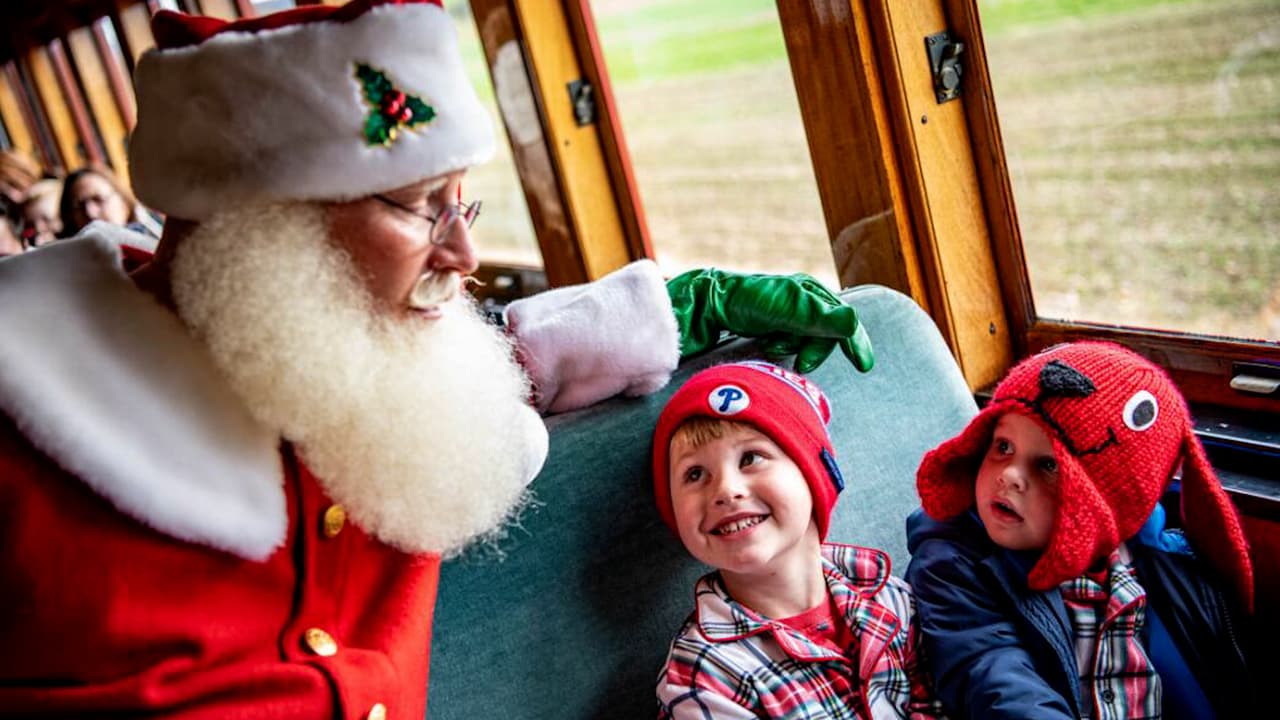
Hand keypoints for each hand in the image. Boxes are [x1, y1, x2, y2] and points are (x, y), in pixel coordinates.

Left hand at [666, 268, 873, 372]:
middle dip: (816, 350)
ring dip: (796, 349)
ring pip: (808, 341)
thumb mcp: (788, 311)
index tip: (863, 367)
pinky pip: (790, 342)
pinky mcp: (772, 324)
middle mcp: (803, 300)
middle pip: (827, 334)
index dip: (856, 344)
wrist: (708, 304)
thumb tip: (853, 324)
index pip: (844, 321)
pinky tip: (768, 346)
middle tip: (801, 363)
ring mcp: (787, 312)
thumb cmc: (748, 302)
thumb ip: (820, 318)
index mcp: (811, 292)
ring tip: (774, 347)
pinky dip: (784, 348)